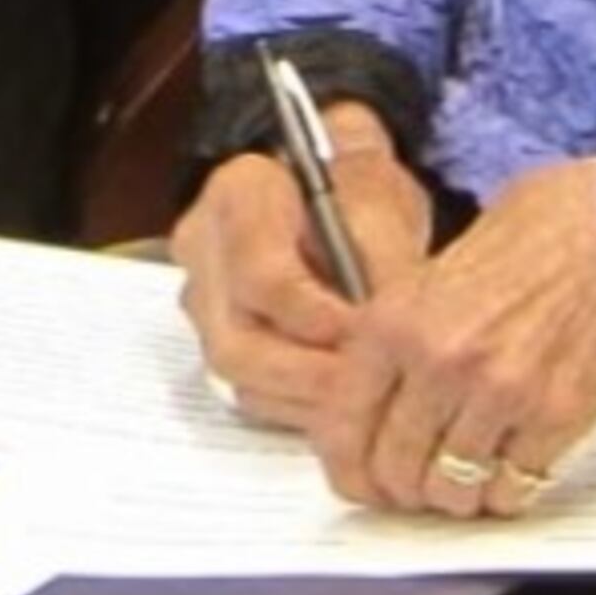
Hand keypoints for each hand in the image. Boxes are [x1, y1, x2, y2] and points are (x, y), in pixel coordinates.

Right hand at [175, 102, 431, 429]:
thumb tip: (393, 332)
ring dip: (304, 396)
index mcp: (236, 196)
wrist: (338, 194)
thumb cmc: (358, 191)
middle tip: (369, 385)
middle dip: (309, 373)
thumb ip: (384, 265)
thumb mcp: (383, 210)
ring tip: (363, 395)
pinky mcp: (219, 339)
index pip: (259, 276)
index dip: (315, 316)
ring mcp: (202, 302)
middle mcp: (201, 251)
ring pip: (237, 375)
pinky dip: (297, 403)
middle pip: (235, 341)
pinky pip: (247, 389)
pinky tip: (342, 398)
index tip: (364, 331)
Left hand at [308, 156, 595, 519]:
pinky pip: (512, 488)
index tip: (362, 480)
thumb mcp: (432, 272)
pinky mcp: (554, 417)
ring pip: (451, 489)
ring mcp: (499, 394)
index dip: (350, 469)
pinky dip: (505, 493)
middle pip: (394, 469)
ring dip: (454, 496)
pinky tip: (507, 474)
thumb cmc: (532, 240)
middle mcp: (441, 362)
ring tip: (463, 482)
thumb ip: (395, 340)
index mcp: (397, 322)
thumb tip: (369, 405)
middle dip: (402, 490)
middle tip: (416, 488)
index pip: (344, 429)